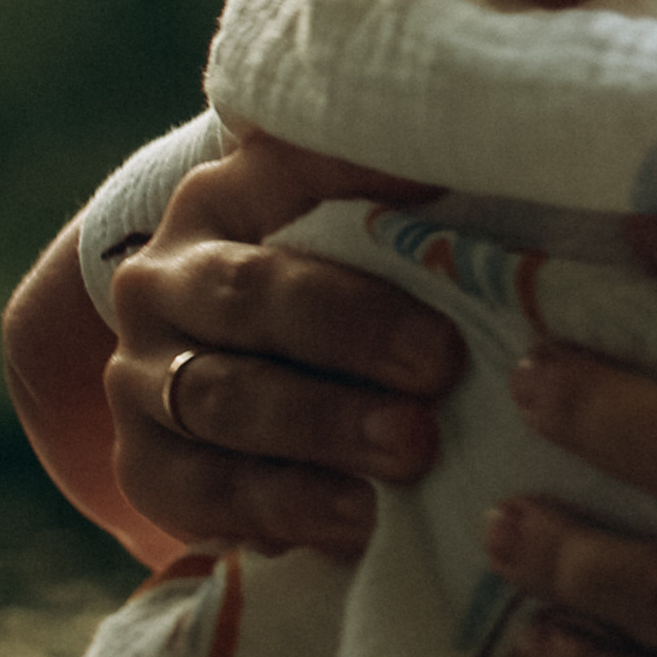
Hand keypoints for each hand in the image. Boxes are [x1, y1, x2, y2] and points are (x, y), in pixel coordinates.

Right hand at [103, 132, 462, 556]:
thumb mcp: (371, 229)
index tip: (447, 217)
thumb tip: (512, 133)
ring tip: (410, 456)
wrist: (259, 394)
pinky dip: (287, 510)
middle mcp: (165, 278)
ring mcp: (145, 376)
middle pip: (250, 296)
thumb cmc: (348, 298)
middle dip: (350, 332)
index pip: (285, 174)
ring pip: (224, 399)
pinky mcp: (148, 469)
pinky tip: (360, 524)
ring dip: (323, 430)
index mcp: (225, 198)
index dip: (363, 188)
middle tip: (441, 367)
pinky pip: (205, 493)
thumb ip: (409, 187)